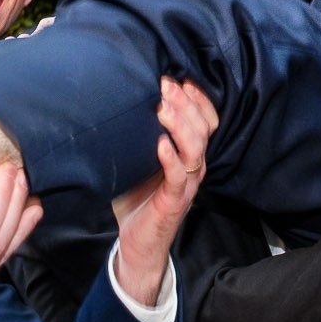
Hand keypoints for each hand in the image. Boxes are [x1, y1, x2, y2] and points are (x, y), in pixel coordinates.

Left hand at [110, 79, 216, 305]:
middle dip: (186, 102)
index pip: (206, 119)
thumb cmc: (137, 199)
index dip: (198, 98)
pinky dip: (171, 158)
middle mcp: (194, 165)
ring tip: (163, 107)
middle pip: (203, 127)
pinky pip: (179, 175)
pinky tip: (160, 143)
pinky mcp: (176, 200)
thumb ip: (135, 135)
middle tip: (165, 84)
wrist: (138, 243)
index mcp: (189, 153)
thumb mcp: (137, 161)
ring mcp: (188, 182)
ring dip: (180, 124)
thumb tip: (114, 102)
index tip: (180, 78)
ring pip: (195, 147)